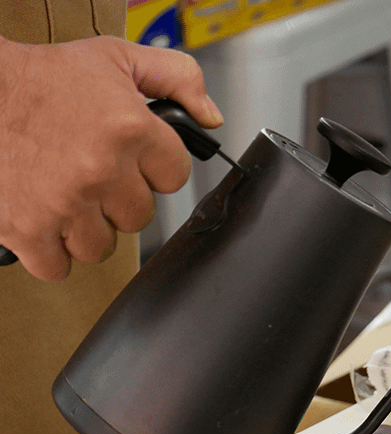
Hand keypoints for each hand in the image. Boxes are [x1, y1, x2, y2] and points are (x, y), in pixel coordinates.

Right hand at [0, 36, 223, 280]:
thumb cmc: (39, 78)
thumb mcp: (116, 57)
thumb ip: (177, 78)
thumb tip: (212, 118)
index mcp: (130, 129)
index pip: (175, 177)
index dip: (154, 169)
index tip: (134, 161)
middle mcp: (101, 169)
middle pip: (139, 217)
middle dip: (119, 200)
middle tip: (92, 176)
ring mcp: (65, 203)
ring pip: (101, 246)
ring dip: (85, 230)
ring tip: (65, 198)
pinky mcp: (26, 228)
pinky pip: (57, 267)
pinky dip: (49, 253)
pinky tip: (43, 223)